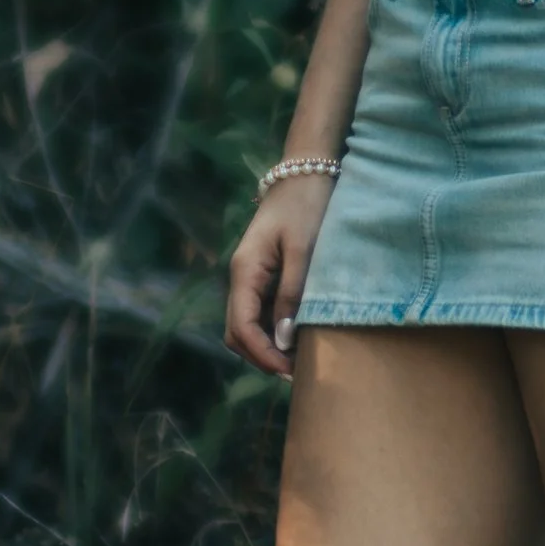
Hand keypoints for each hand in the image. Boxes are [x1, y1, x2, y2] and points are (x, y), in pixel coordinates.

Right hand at [223, 172, 335, 373]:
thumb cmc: (307, 206)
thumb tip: (283, 339)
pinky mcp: (264, 274)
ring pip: (246, 325)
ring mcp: (250, 277)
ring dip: (267, 347)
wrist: (306, 172)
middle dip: (262, 357)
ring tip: (299, 361)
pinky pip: (260, 312)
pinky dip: (273, 331)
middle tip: (297, 373)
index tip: (288, 372)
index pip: (240, 327)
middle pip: (237, 332)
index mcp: (245, 271)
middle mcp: (241, 277)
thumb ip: (292, 293)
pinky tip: (296, 337)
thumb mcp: (304, 250)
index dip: (261, 355)